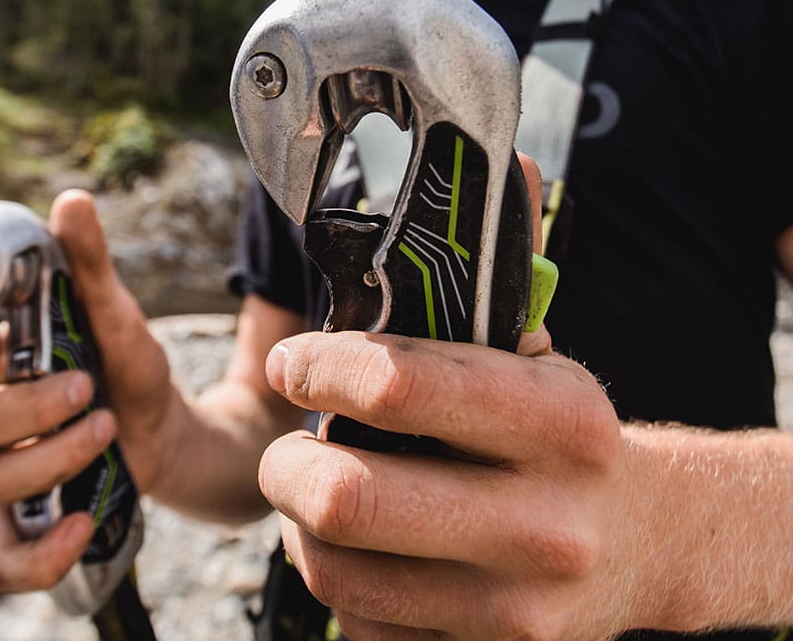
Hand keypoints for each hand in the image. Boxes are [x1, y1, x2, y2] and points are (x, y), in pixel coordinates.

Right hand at [0, 189, 173, 592]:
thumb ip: (89, 264)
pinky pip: (3, 561)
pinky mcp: (33, 522)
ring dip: (51, 455)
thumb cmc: (128, 366)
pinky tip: (82, 522)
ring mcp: (6, 477)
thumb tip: (71, 199)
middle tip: (84, 385)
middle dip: (21, 408)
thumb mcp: (116, 313)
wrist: (168, 428)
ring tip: (106, 424)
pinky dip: (39, 553)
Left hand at [258, 329, 634, 640]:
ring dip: (299, 522)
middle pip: (348, 498)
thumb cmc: (565, 437)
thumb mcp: (540, 366)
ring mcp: (516, 611)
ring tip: (313, 490)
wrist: (650, 542)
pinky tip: (358, 545)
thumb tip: (336, 326)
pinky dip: (338, 576)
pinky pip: (361, 623)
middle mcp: (544, 524)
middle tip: (287, 444)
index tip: (291, 363)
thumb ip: (453, 336)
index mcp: (558, 422)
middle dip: (287, 463)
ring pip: (337, 570)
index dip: (321, 368)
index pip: (398, 386)